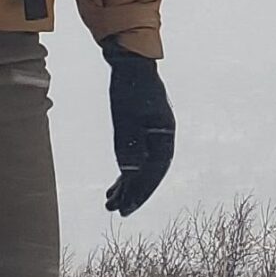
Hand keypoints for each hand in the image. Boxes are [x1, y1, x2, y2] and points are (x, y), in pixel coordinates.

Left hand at [101, 40, 173, 214]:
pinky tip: (114, 186)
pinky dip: (125, 173)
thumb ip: (128, 144)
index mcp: (165, 134)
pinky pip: (135, 158)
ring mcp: (153, 135)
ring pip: (141, 167)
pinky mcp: (142, 132)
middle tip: (118, 212)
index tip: (127, 208)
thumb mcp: (125, 117)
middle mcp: (162, 138)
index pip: (155, 171)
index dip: (141, 191)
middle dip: (134, 194)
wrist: (129, 63)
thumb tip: (129, 175)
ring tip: (110, 204)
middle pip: (150, 173)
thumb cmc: (129, 88)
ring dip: (127, 186)